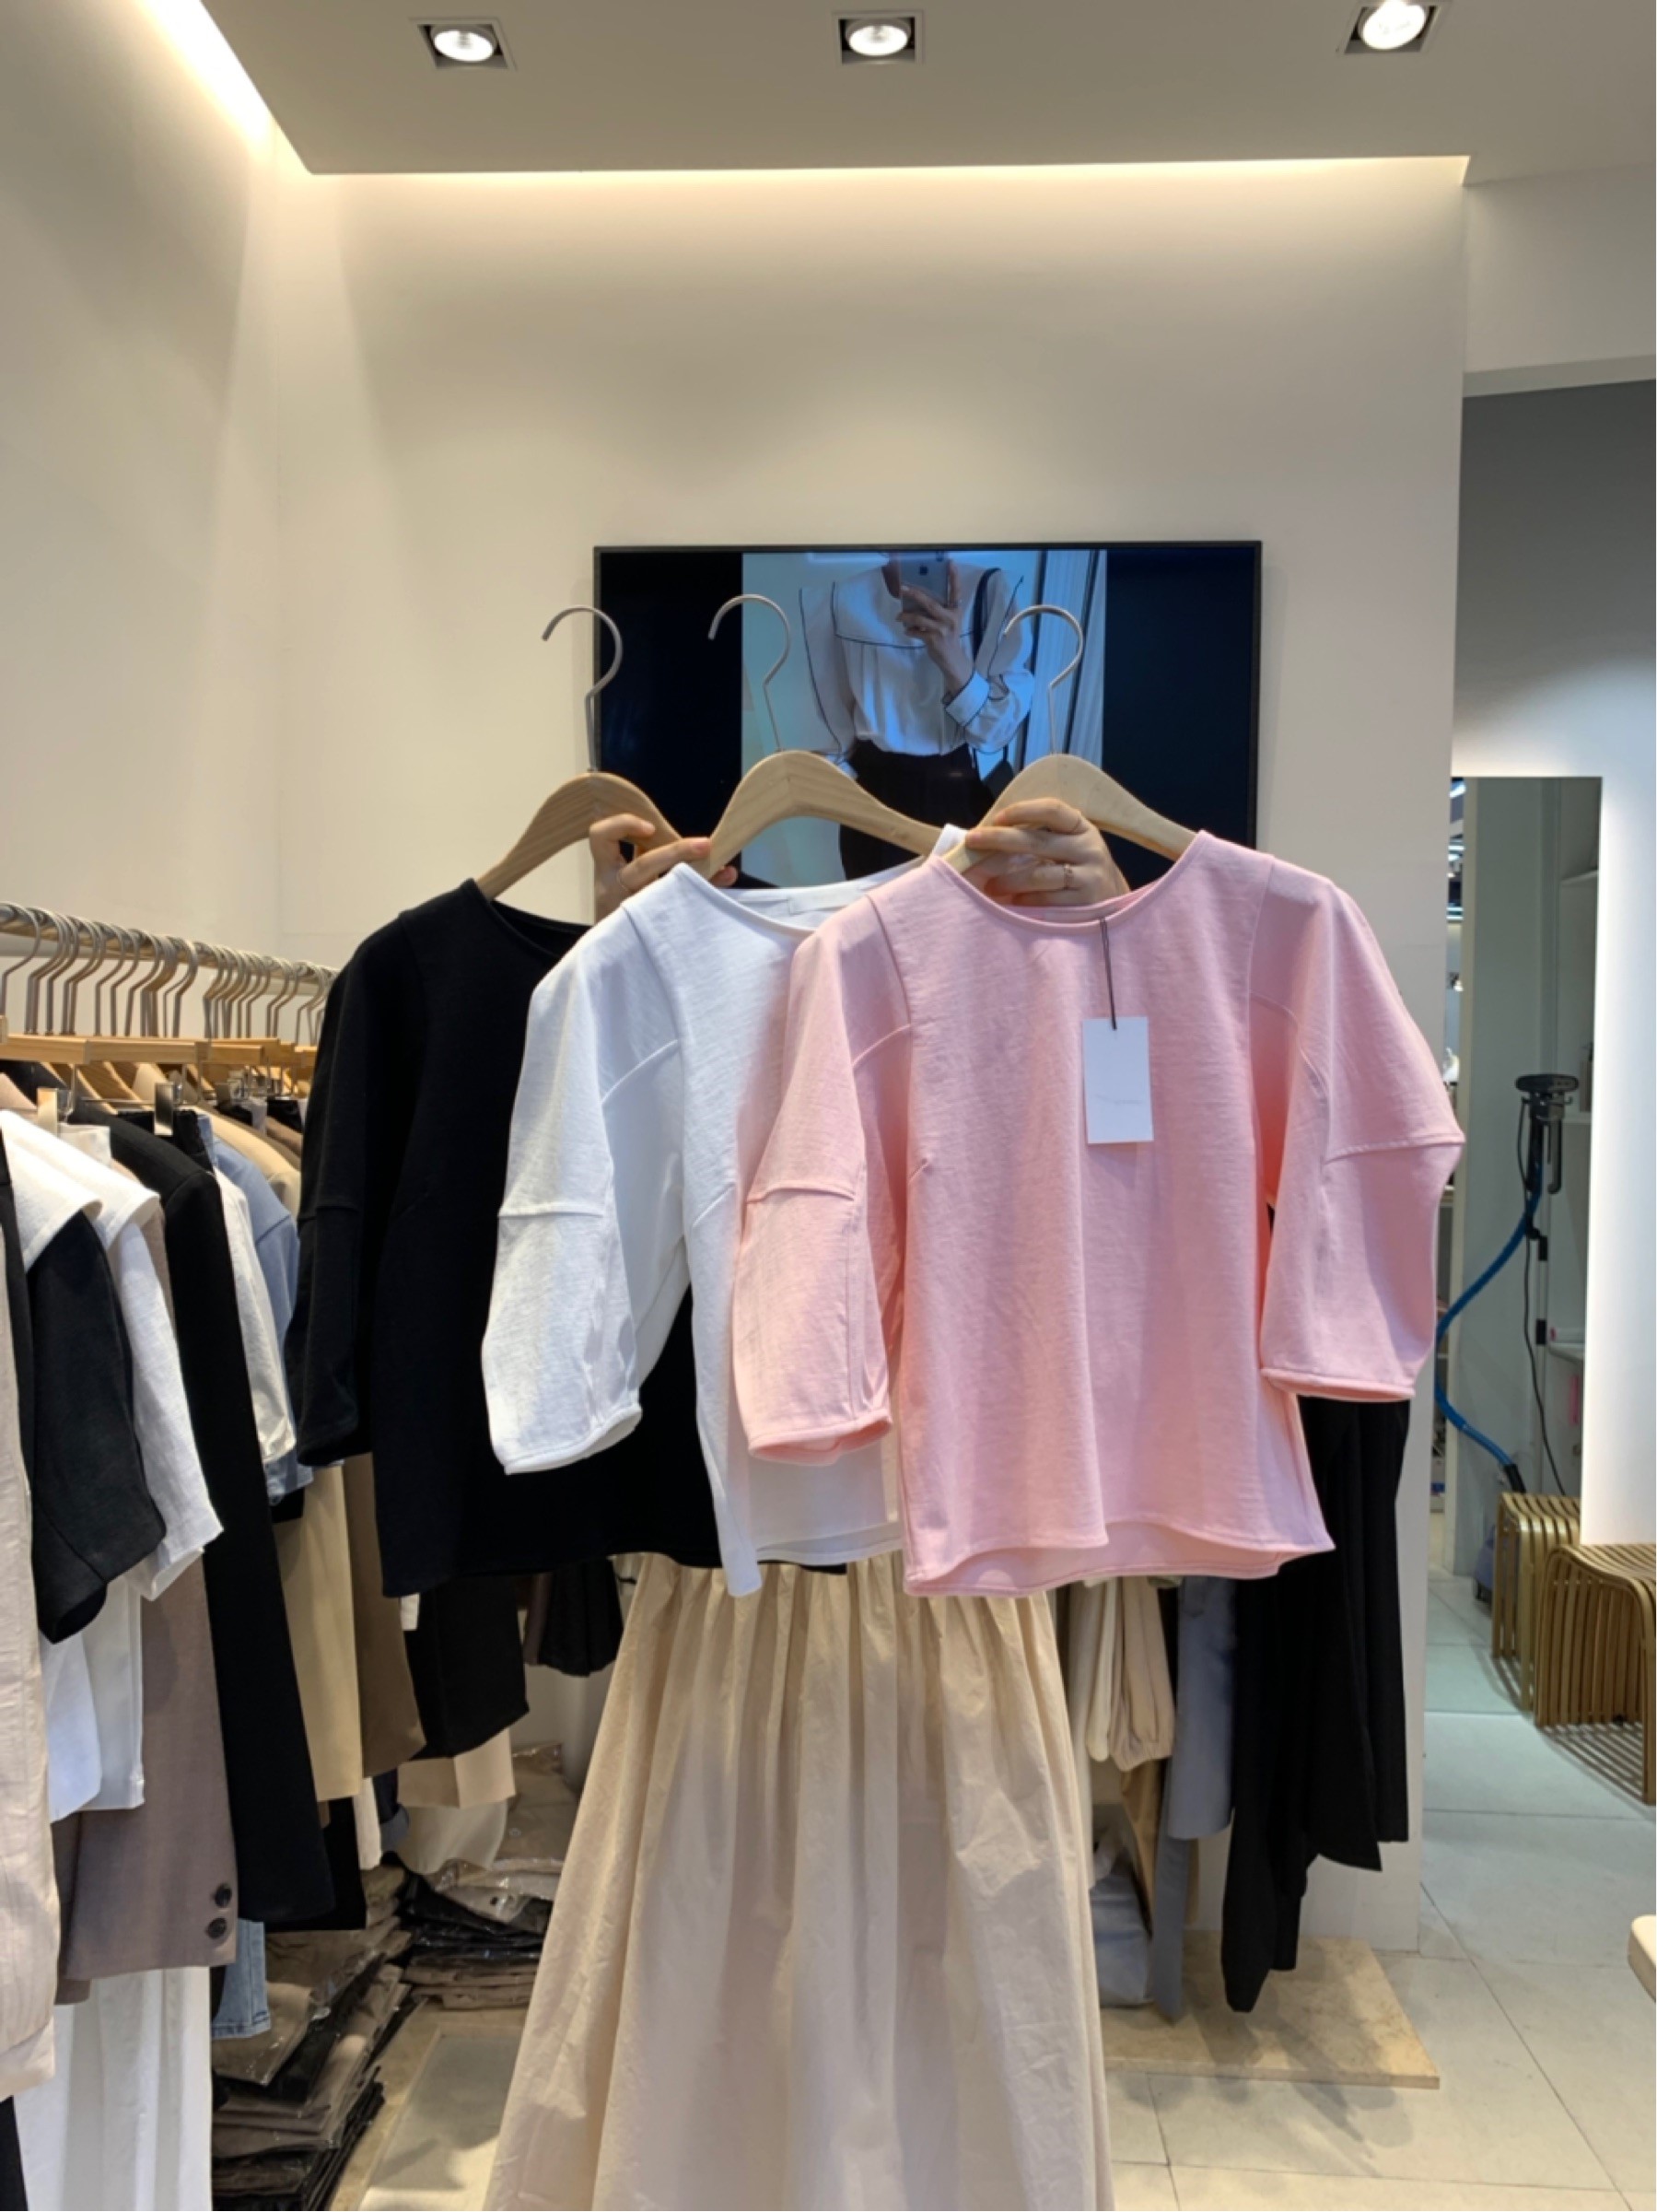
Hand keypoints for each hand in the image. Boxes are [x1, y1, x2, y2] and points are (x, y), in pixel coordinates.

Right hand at [590, 815, 735, 920]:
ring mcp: (628, 913)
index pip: (600, 837)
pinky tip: (720, 889)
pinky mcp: (646, 930)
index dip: (623, 825)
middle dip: (676, 852)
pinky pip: (676, 914)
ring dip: (695, 877)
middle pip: (641, 867)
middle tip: (705, 845)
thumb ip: (654, 858)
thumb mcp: (630, 877)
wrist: (609, 953)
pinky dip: (702, 897)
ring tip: (722, 871)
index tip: (650, 828)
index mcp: (607, 870)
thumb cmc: (623, 905)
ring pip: (661, 892)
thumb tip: (705, 850)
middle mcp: (612, 890)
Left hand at [896, 562, 974, 699]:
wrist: (953, 660)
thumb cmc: (949, 638)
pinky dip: (910, 631)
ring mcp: (942, 629)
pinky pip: (916, 632)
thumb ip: (939, 611)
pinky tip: (907, 631)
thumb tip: (918, 601)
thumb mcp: (949, 622)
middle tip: (902, 588)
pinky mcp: (934, 640)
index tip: (950, 563)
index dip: (954, 577)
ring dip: (906, 617)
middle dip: (914, 594)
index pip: (956, 591)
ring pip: (919, 618)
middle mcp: (950, 618)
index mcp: (956, 610)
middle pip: (930, 603)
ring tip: (899, 617)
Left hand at [958, 799, 1128, 906]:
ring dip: (1008, 879)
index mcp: (1081, 828)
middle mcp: (1088, 848)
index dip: (1022, 810)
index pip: (1052, 809)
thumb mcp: (1071, 846)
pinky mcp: (1086, 902)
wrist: (1114, 903)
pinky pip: (1046, 900)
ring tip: (989, 885)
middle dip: (999, 840)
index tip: (996, 818)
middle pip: (1037, 840)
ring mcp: (1089, 875)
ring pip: (1038, 874)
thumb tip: (993, 834)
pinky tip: (1013, 902)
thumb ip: (1043, 837)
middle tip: (972, 841)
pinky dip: (1025, 900)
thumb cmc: (1079, 870)